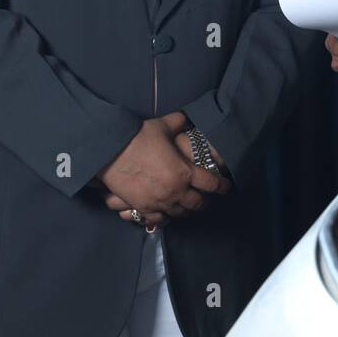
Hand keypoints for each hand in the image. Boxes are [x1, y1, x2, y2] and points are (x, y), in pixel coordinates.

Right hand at [96, 112, 229, 226]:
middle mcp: (175, 191)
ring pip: (180, 213)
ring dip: (186, 210)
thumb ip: (179, 122)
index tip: (227, 187)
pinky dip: (167, 218)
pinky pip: (160, 220)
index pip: (211, 184)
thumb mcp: (163, 125)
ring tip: (189, 206)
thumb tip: (187, 116)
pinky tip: (169, 214)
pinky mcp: (143, 208)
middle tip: (207, 199)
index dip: (222, 186)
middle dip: (204, 201)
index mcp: (185, 172)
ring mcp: (159, 202)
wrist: (110, 152)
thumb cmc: (139, 137)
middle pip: (197, 203)